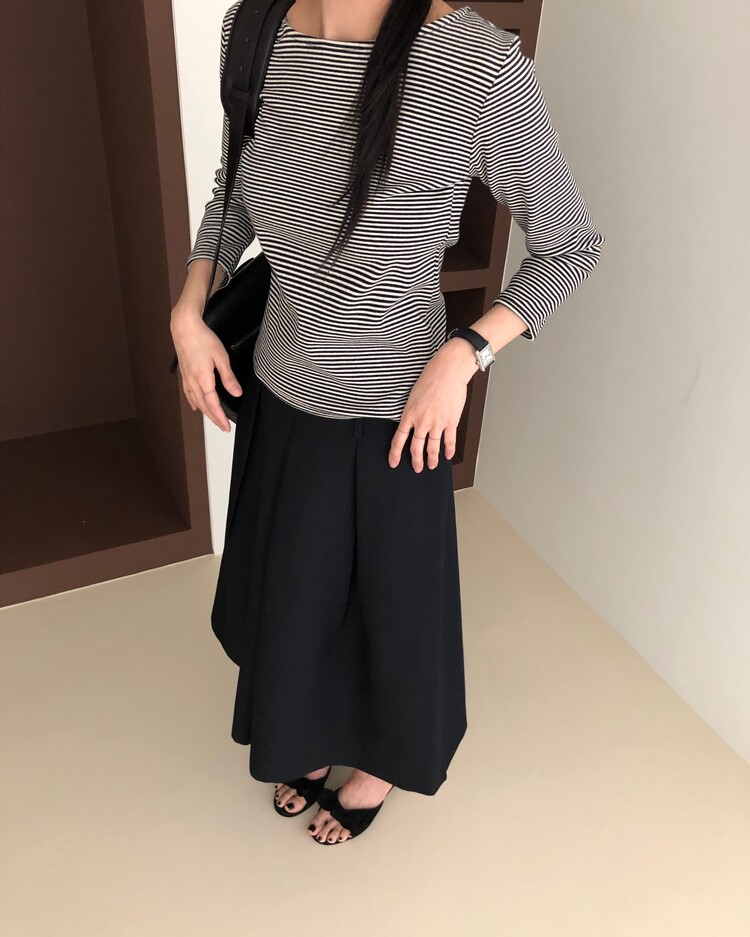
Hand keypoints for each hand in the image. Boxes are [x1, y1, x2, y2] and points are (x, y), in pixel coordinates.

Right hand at [170, 305, 241, 432]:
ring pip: (196, 401)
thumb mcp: (221, 357)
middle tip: (222, 427)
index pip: (213, 404)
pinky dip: (193, 402)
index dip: (220, 417)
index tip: (226, 427)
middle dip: (214, 418)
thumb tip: (236, 393)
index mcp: (203, 380)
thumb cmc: (203, 339)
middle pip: (204, 406)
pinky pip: (188, 393)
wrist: (184, 327)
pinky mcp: (184, 373)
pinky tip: (195, 406)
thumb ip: (228, 377)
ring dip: (205, 412)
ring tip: (213, 419)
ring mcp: (187, 378)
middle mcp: (193, 382)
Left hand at [389, 338, 478, 471]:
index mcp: (409, 414)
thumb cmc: (430, 378)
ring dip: (432, 459)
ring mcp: (437, 424)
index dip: (395, 453)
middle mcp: (422, 422)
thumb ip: (413, 410)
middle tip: (417, 468)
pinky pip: (449, 440)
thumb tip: (414, 421)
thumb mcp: (413, 395)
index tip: (393, 463)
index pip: (399, 439)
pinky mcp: (450, 422)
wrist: (447, 372)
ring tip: (432, 466)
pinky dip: (449, 450)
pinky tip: (448, 456)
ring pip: (433, 448)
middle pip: (416, 447)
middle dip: (416, 460)